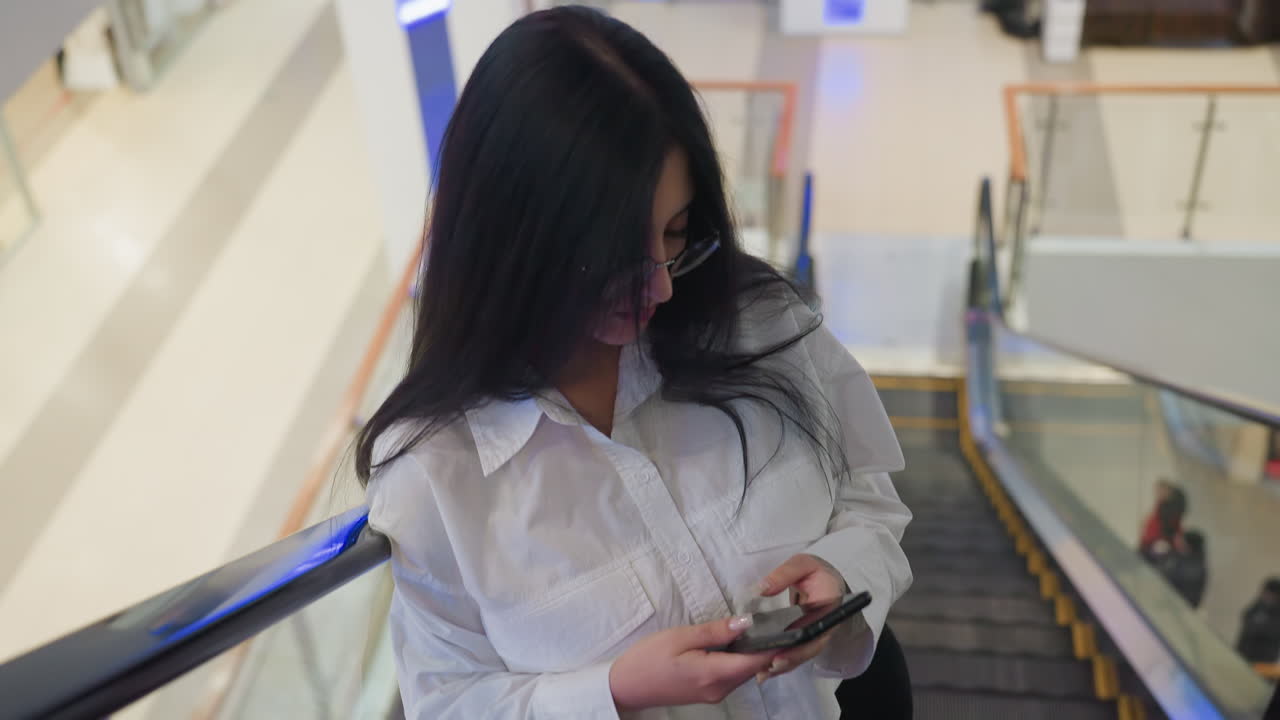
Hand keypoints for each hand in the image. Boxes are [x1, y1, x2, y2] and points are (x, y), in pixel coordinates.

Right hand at [609, 615, 775, 710]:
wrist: (627, 686)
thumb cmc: (649, 658)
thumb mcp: (681, 636)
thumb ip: (716, 631)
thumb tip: (746, 622)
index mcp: (714, 674)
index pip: (758, 660)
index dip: (774, 643)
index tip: (785, 624)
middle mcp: (720, 688)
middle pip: (754, 667)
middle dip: (765, 646)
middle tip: (770, 619)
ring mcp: (715, 694)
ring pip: (744, 672)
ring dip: (751, 653)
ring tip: (752, 627)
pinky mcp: (708, 694)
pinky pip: (732, 676)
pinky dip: (737, 660)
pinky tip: (731, 644)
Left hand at [755, 553, 846, 681]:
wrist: (828, 581)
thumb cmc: (815, 572)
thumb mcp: (802, 564)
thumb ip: (784, 574)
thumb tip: (761, 589)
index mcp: (830, 604)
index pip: (815, 628)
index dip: (800, 643)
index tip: (780, 653)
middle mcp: (828, 624)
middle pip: (811, 647)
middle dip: (791, 660)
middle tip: (769, 667)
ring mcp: (819, 633)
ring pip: (804, 654)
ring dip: (785, 665)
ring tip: (763, 674)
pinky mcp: (810, 638)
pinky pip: (799, 652)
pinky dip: (784, 661)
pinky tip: (765, 670)